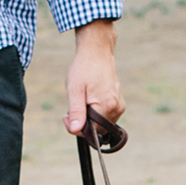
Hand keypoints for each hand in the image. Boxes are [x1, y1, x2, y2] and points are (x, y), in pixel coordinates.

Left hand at [65, 19, 123, 134]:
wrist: (97, 52)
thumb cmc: (84, 69)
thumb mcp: (75, 90)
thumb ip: (76, 112)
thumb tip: (75, 130)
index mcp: (106, 106)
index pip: (91, 131)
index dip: (76, 127)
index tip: (66, 115)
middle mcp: (116, 109)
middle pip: (97, 129)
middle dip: (82, 122)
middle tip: (73, 105)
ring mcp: (119, 106)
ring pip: (100, 124)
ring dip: (88, 117)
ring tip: (82, 99)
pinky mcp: (119, 104)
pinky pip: (105, 117)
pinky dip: (95, 112)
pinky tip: (90, 98)